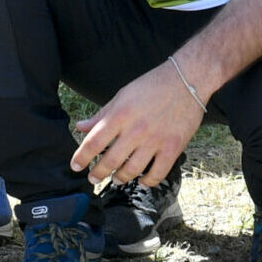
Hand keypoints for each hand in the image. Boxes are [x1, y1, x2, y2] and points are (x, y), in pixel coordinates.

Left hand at [71, 59, 203, 185]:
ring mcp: (155, 140)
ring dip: (120, 178)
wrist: (186, 80)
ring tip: (116, 179)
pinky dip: (147, 181)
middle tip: (92, 178)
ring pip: (132, 170)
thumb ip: (102, 114)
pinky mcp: (173, 147)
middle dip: (98, 173)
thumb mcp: (122, 95)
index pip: (94, 142)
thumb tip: (81, 127)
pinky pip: (157, 173)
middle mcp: (136, 129)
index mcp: (120, 114)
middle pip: (110, 160)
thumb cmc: (152, 86)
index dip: (81, 157)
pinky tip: (142, 180)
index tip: (75, 166)